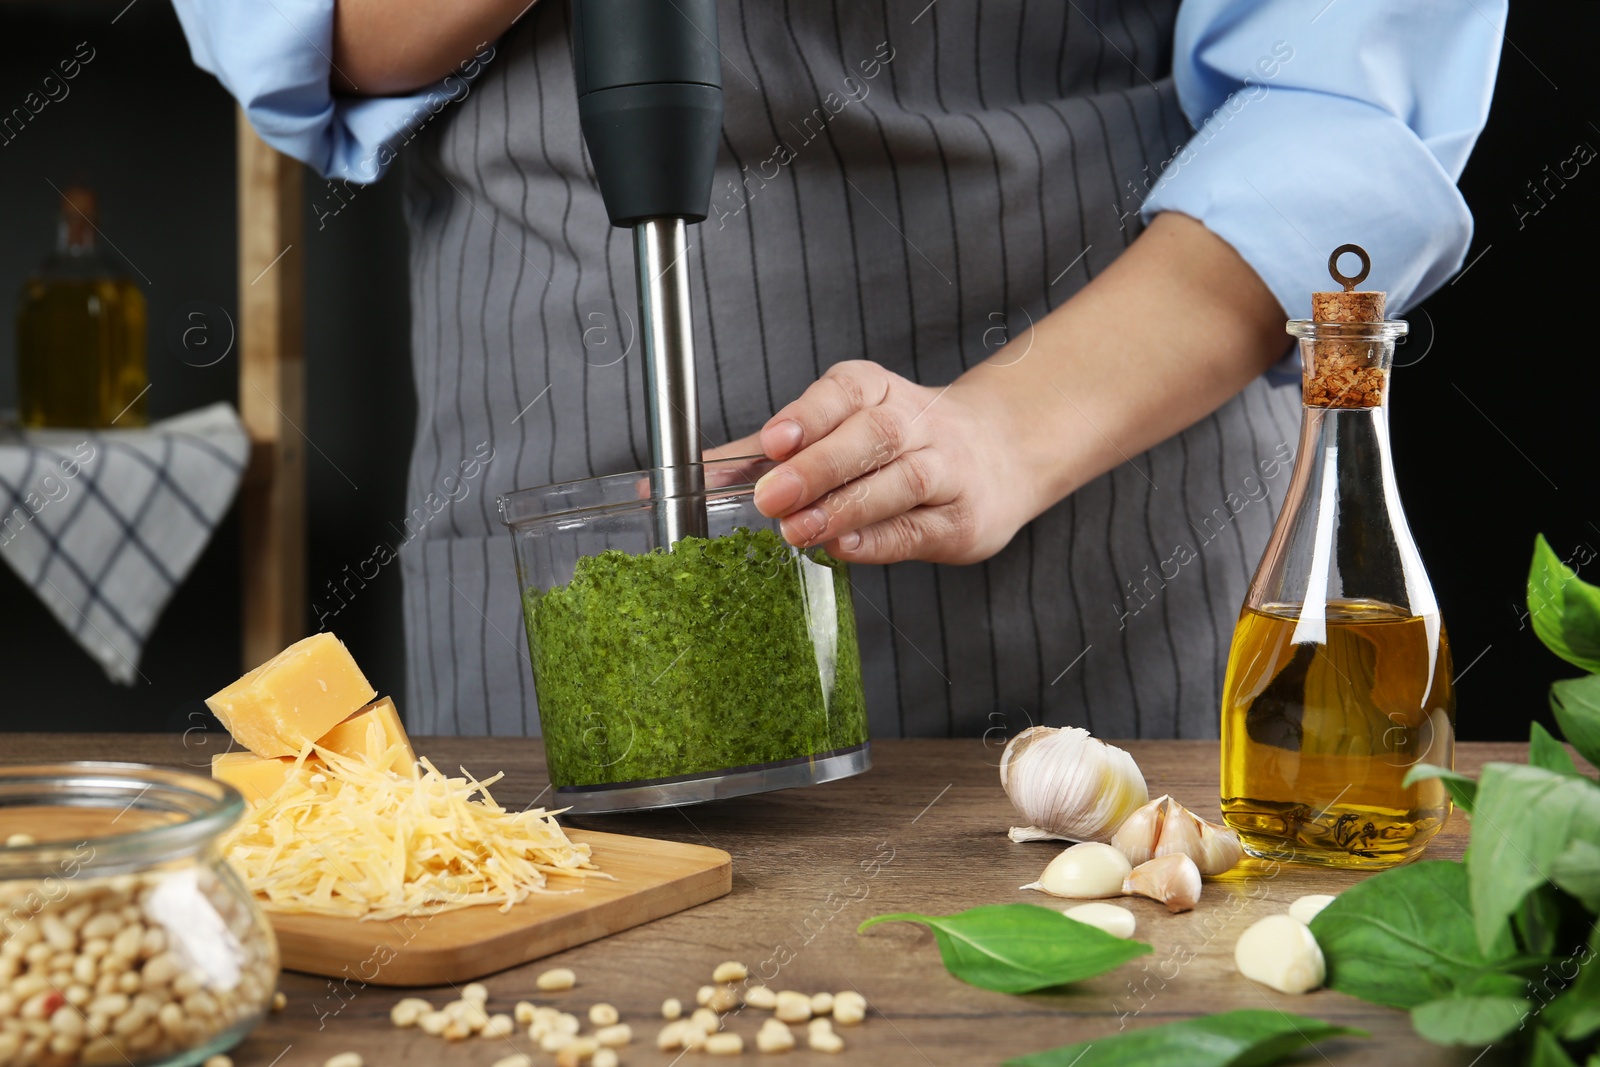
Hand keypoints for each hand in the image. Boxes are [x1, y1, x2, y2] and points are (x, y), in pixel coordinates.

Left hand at [710, 361, 1039, 564]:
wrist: (1001, 455)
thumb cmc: (901, 443)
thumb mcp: (835, 430)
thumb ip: (764, 453)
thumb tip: (692, 472)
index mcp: (877, 391)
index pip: (844, 392)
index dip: (808, 414)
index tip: (772, 440)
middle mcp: (917, 422)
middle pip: (871, 435)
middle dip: (818, 467)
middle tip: (772, 497)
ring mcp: (946, 470)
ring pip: (901, 481)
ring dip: (846, 506)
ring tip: (799, 530)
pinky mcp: (961, 520)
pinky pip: (918, 528)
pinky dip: (878, 539)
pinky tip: (844, 546)